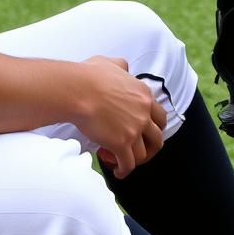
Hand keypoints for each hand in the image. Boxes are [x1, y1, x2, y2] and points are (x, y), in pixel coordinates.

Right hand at [76, 55, 165, 177]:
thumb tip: (124, 66)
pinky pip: (128, 164)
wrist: (74, 89)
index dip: (152, 126)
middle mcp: (143, 113)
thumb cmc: (86, 75)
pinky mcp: (121, 144)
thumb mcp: (109, 63)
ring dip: (136, 160)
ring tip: (122, 161)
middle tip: (138, 150)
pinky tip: (117, 172)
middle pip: (157, 137)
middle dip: (150, 146)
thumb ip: (120, 66)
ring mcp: (134, 130)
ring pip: (145, 154)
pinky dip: (124, 171)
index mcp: (143, 95)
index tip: (141, 131)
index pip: (159, 115)